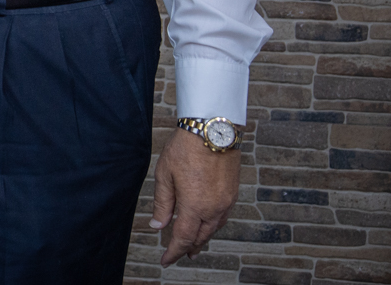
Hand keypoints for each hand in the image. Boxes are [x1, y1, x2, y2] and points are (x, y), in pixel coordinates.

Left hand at [149, 125, 241, 265]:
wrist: (212, 130)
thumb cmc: (185, 149)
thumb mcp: (165, 175)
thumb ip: (162, 204)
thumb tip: (158, 226)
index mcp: (195, 206)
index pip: (183, 238)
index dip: (173, 251)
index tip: (165, 260)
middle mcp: (214, 208)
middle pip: (200, 236)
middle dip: (189, 248)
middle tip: (180, 255)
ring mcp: (226, 201)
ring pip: (213, 228)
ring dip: (202, 238)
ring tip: (194, 245)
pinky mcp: (232, 193)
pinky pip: (221, 217)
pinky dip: (212, 225)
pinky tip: (206, 224)